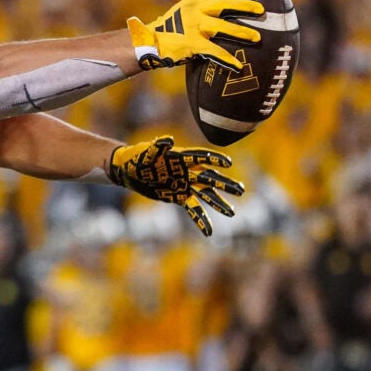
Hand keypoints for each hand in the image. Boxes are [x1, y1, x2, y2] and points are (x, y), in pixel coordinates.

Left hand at [108, 135, 243, 236]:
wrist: (130, 171)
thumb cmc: (138, 157)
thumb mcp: (146, 152)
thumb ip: (157, 146)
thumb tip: (168, 140)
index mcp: (182, 158)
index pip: (201, 157)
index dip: (214, 159)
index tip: (228, 163)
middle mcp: (187, 171)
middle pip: (210, 177)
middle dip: (224, 184)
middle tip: (240, 190)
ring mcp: (185, 185)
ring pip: (206, 194)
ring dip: (218, 202)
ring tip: (231, 213)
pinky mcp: (179, 197)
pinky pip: (193, 208)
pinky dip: (201, 219)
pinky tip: (209, 231)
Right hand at [127, 0, 264, 70]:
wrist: (148, 42)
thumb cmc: (170, 29)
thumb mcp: (184, 12)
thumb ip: (203, 9)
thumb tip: (228, 12)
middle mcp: (195, 9)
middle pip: (225, 5)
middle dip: (245, 6)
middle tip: (261, 10)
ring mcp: (193, 25)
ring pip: (223, 27)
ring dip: (241, 32)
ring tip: (257, 37)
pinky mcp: (192, 42)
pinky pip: (214, 51)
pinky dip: (227, 59)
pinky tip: (238, 65)